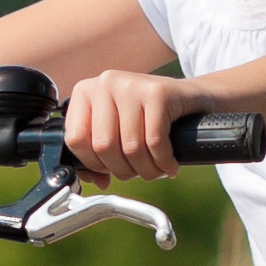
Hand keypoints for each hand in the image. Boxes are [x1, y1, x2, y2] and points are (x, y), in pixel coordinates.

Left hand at [59, 71, 210, 179]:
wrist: (190, 97)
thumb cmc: (147, 117)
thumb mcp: (116, 130)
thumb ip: (98, 155)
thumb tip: (98, 182)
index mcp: (85, 92)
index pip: (76, 140)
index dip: (94, 164)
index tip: (112, 169)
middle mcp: (105, 83)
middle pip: (104, 146)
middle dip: (124, 170)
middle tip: (139, 172)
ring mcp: (131, 85)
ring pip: (131, 147)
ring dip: (147, 170)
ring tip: (156, 170)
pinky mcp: (158, 92)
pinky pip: (155, 141)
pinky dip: (164, 161)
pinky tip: (169, 164)